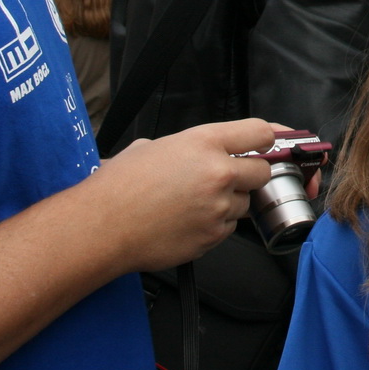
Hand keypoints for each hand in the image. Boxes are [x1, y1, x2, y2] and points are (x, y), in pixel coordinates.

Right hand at [94, 117, 275, 272]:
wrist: (101, 227)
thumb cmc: (119, 186)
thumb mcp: (152, 146)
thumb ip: (188, 146)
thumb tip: (201, 151)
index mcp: (204, 143)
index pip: (259, 133)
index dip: (266, 138)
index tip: (267, 144)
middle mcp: (217, 173)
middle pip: (263, 172)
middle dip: (250, 175)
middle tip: (227, 179)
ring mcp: (218, 208)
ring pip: (245, 203)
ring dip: (230, 203)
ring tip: (195, 203)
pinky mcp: (212, 236)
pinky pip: (228, 228)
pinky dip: (215, 225)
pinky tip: (188, 221)